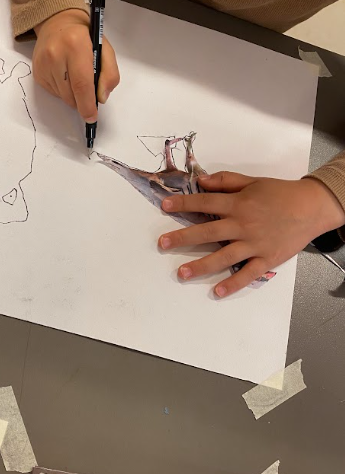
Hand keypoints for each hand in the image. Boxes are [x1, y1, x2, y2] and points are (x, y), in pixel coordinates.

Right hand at [33, 9, 119, 121]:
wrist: (58, 23)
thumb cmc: (84, 38)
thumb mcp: (105, 50)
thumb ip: (110, 74)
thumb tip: (101, 98)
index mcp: (76, 45)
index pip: (82, 84)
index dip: (87, 105)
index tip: (91, 117)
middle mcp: (55, 54)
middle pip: (71, 95)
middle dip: (82, 101)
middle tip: (88, 91)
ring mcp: (43, 64)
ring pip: (63, 97)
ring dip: (73, 95)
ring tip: (75, 76)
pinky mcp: (37, 72)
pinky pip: (54, 93)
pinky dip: (63, 90)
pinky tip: (64, 75)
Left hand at [158, 172, 344, 296]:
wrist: (312, 207)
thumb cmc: (280, 193)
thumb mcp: (252, 181)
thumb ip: (226, 181)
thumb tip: (201, 181)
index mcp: (238, 203)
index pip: (205, 203)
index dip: (184, 204)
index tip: (164, 206)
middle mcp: (243, 224)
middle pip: (208, 231)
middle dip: (183, 238)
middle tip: (162, 244)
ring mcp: (254, 244)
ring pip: (223, 256)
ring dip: (201, 265)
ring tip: (181, 273)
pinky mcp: (267, 259)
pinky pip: (247, 274)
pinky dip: (233, 284)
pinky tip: (217, 292)